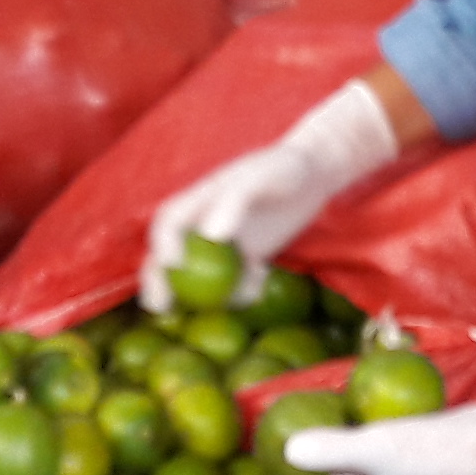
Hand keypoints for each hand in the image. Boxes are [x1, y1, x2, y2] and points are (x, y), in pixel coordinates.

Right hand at [143, 79, 400, 312]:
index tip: (172, 265)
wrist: (316, 174)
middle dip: (159, 282)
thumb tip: (210, 235)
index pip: (168, 222)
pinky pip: (234, 284)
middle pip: (169, 255)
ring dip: (205, 295)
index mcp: (200, 198)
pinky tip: (261, 278)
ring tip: (230, 298)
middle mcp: (204, 222)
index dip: (162, 244)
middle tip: (163, 307)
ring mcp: (224, 244)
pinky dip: (241, 291)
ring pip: (199, 277)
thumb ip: (235, 200)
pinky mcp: (246, 259)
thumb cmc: (286, 167)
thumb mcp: (262, 176)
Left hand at [290, 398, 475, 474]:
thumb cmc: (430, 452)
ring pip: (350, 454)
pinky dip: (357, 422)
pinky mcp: (408, 444)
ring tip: (305, 407)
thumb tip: (285, 451)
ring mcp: (393, 467)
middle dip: (304, 456)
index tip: (261, 453)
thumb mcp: (375, 448)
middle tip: (278, 422)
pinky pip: (371, 436)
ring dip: (330, 436)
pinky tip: (350, 397)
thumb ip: (330, 449)